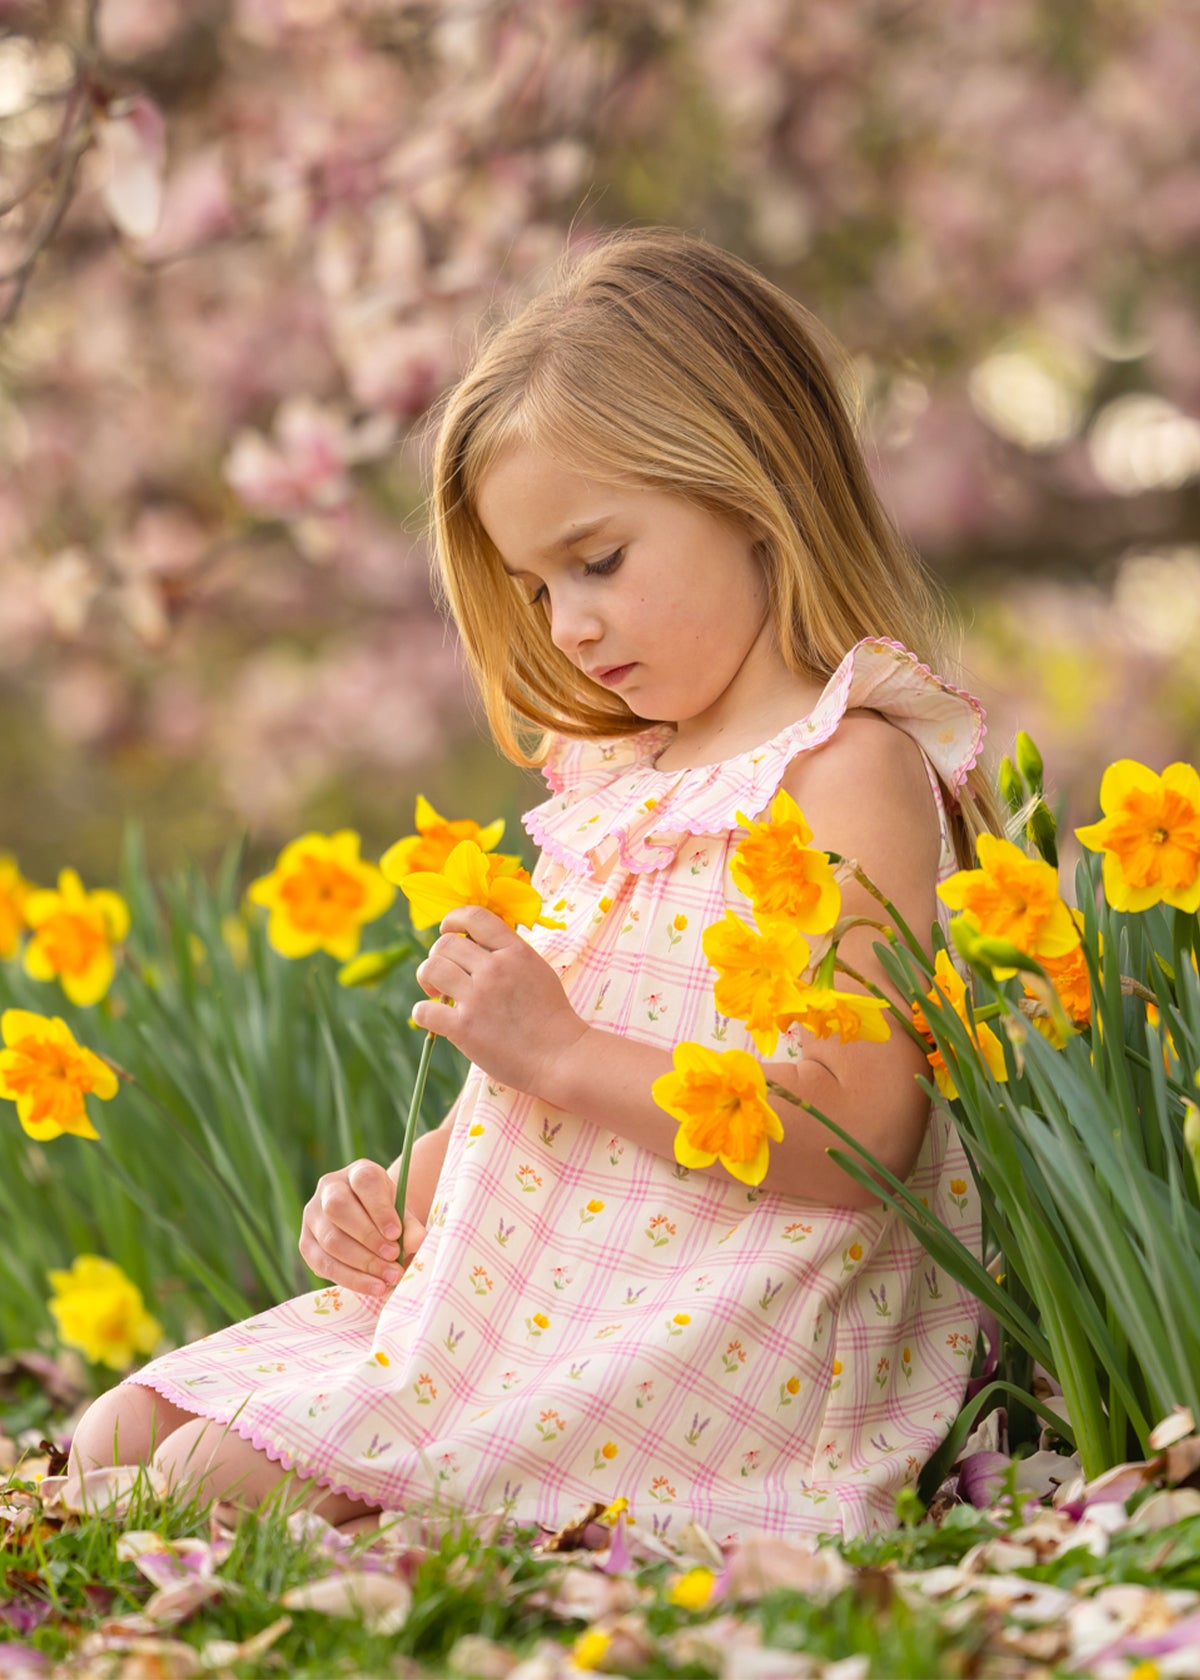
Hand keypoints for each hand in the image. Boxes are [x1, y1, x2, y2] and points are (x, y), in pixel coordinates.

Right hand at [299, 1158, 423, 1296]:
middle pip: (338, 1208)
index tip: (396, 1233)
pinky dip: (350, 1279)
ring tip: (388, 1278)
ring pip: (330, 1239)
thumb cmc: (388, 1216)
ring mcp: (313, 1215)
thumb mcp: (402, 1214)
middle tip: (393, 1258)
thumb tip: (417, 1243)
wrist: (369, 1224)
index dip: (379, 1209)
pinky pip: (323, 1264)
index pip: (364, 1183)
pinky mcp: (306, 1243)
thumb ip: (410, 1226)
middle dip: (368, 1237)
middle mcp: (330, 1188)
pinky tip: (373, 1287)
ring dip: (362, 1263)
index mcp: (358, 1172)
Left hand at [412, 905, 587, 1097]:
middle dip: (438, 956)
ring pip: (431, 969)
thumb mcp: (538, 970)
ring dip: (426, 978)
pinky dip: (423, 1012)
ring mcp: (478, 998)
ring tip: (436, 992)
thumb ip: (510, 954)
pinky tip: (434, 1017)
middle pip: (445, 944)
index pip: (475, 916)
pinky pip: (424, 1010)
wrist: (561, 1057)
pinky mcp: (464, 1028)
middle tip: (443, 974)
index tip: (448, 930)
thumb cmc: (552, 1017)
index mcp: (516, 952)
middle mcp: (495, 969)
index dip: (453, 919)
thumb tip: (478, 943)